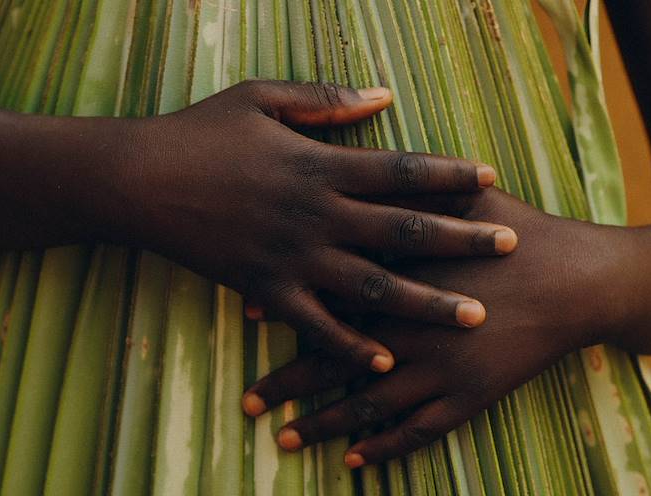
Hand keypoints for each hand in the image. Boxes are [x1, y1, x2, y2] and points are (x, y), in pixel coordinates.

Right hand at [115, 80, 517, 371]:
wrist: (139, 180)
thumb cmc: (200, 133)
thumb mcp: (260, 97)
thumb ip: (326, 99)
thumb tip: (385, 95)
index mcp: (319, 164)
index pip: (401, 169)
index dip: (449, 173)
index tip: (490, 178)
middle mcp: (316, 213)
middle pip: (403, 229)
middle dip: (462, 238)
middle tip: (510, 245)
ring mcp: (292, 256)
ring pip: (373, 285)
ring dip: (426, 301)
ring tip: (473, 314)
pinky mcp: (265, 288)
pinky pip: (316, 324)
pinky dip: (351, 343)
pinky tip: (384, 358)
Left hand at [242, 187, 650, 464]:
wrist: (575, 282)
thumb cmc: (516, 234)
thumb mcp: (462, 196)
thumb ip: (409, 183)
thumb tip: (364, 157)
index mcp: (401, 280)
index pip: (329, 295)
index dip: (288, 305)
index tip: (250, 314)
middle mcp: (408, 331)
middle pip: (335, 361)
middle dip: (287, 385)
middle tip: (247, 404)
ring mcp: (437, 371)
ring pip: (366, 407)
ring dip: (322, 425)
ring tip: (284, 441)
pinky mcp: (466, 399)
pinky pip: (417, 433)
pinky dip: (383, 447)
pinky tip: (353, 459)